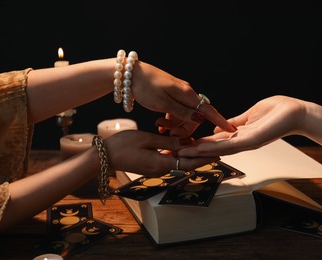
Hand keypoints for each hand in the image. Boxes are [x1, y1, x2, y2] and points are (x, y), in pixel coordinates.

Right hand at [104, 130, 218, 176]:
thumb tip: (185, 142)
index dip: (204, 158)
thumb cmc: (122, 146)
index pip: (189, 162)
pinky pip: (170, 160)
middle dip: (202, 157)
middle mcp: (161, 169)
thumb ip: (167, 141)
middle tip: (216, 150)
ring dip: (191, 155)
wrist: (103, 157)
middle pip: (186, 163)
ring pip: (179, 162)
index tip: (218, 154)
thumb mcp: (146, 139)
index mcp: (161, 163)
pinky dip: (179, 154)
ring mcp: (156, 168)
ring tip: (204, 147)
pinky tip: (184, 147)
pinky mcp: (152, 166)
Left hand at [132, 61, 236, 135]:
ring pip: (184, 116)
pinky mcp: (171, 96)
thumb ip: (182, 112)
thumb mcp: (163, 103)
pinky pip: (176, 112)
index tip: (230, 129)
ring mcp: (178, 95)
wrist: (130, 75)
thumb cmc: (145, 87)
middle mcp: (186, 94)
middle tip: (167, 131)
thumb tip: (201, 118)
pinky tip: (160, 123)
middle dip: (183, 128)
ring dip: (173, 124)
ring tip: (158, 125)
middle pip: (195, 117)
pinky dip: (169, 119)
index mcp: (187, 94)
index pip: (208, 110)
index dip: (219, 120)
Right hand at [178, 95, 306, 156]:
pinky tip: (199, 148)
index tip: (183, 143)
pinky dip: (213, 147)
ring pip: (217, 149)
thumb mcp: (250, 115)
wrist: (297, 112)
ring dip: (198, 152)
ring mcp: (246, 143)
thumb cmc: (278, 112)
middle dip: (194, 151)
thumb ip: (235, 122)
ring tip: (181, 152)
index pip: (215, 141)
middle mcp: (241, 142)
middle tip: (175, 153)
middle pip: (213, 148)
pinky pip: (229, 145)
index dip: (199, 143)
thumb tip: (220, 127)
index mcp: (239, 135)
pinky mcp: (251, 140)